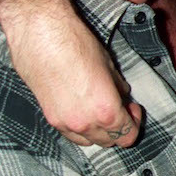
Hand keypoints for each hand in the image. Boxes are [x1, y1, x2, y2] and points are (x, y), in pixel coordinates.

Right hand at [0, 0, 142, 146]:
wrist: (40, 33)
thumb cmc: (76, 44)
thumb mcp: (108, 66)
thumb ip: (117, 88)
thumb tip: (122, 95)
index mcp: (106, 111)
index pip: (127, 135)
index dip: (135, 123)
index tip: (133, 107)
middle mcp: (85, 123)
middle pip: (109, 141)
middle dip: (119, 128)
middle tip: (121, 108)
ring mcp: (64, 123)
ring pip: (88, 141)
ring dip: (99, 131)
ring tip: (101, 110)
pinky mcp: (48, 117)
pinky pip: (70, 134)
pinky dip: (80, 129)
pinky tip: (83, 110)